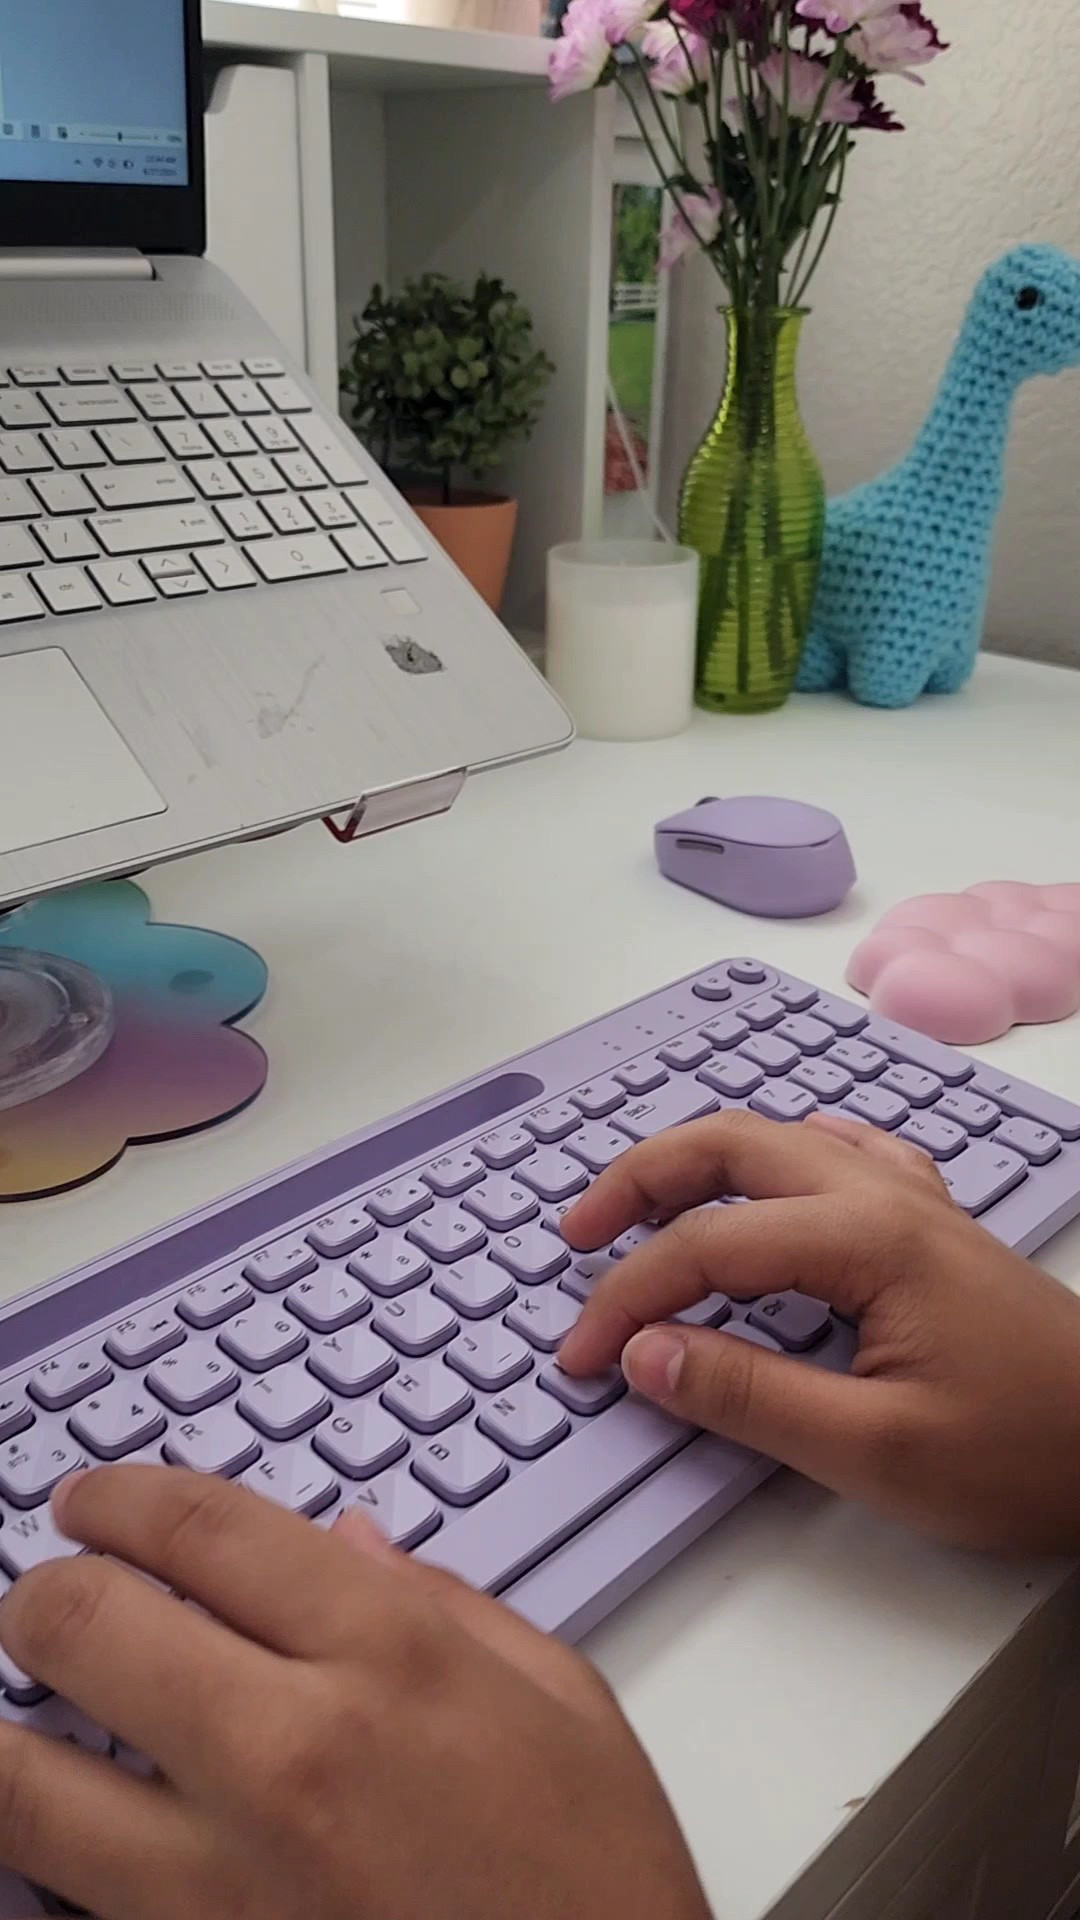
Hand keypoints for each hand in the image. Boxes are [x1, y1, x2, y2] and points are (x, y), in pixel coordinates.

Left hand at [0, 1468, 709, 1919]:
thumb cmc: (599, 1880)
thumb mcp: (563, 1699)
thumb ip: (445, 1601)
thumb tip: (344, 1541)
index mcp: (388, 1658)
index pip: (199, 1529)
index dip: (119, 1496)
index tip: (90, 1500)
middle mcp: (287, 1756)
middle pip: (81, 1627)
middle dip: (43, 1594)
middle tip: (51, 1596)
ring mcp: (222, 1886)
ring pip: (20, 1787)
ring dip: (6, 1731)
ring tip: (28, 1710)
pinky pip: (68, 1905)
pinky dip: (49, 1856)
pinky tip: (80, 1826)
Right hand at [559, 1110, 1079, 1553]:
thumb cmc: (1024, 1456)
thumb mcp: (875, 1450)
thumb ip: (747, 1397)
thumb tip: (644, 1355)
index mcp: (865, 1237)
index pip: (706, 1245)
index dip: (628, 1298)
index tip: (582, 1358)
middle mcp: (883, 1194)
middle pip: (731, 1146)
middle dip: (640, 1180)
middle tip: (578, 1234)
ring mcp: (912, 1200)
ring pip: (778, 1141)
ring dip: (698, 1165)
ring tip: (641, 1210)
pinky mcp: (931, 1225)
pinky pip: (837, 1155)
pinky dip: (775, 1162)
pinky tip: (766, 1185)